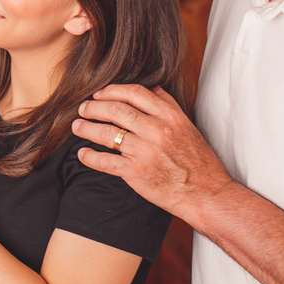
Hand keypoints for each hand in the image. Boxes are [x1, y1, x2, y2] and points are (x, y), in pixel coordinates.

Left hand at [72, 84, 233, 220]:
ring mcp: (145, 152)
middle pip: (116, 110)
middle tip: (83, 108)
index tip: (99, 94)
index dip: (112, 90)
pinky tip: (82, 154)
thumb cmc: (198, 161)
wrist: (206, 193)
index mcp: (170, 117)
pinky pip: (105, 161)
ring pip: (107, 133)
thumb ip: (169, 106)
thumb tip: (152, 89)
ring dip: (87, 128)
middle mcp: (157, 131)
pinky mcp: (136, 173)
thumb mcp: (188, 127)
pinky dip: (90, 157)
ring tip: (77, 127)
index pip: (135, 93)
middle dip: (94, 107)